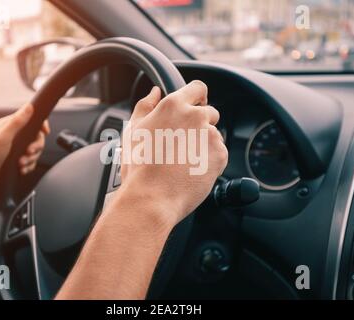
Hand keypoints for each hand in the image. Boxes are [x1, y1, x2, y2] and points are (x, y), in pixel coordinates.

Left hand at [0, 103, 49, 188]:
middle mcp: (12, 135)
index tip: (45, 132)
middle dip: (36, 147)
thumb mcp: (3, 136)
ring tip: (22, 163)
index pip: (31, 119)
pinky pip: (29, 161)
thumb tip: (29, 106)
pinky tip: (22, 169)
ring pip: (33, 150)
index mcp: (9, 126)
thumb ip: (17, 121)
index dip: (41, 125)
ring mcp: (13, 147)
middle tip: (29, 152)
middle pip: (36, 137)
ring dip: (31, 158)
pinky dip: (28, 166)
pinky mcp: (14, 158)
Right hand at [120, 81, 227, 226]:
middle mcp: (195, 116)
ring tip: (184, 162)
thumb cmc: (139, 167)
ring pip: (214, 135)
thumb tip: (155, 91)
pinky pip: (219, 153)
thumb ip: (145, 106)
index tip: (195, 106)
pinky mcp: (221, 154)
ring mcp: (210, 135)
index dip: (197, 97)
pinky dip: (210, 161)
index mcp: (173, 106)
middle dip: (200, 125)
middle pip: (209, 112)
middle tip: (183, 144)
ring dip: (204, 144)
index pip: (197, 88)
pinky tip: (192, 170)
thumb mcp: (133, 130)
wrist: (152, 197)